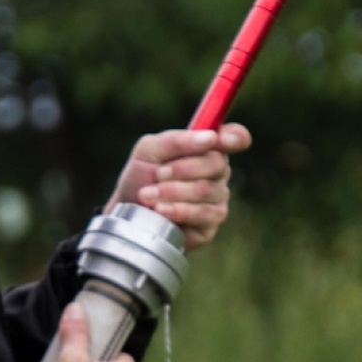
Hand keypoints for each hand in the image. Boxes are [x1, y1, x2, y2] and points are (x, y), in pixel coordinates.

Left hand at [107, 124, 252, 251]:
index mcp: (207, 148)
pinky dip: (178, 210)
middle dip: (182, 168)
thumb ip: (176, 140)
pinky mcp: (210, 224)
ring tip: (148, 195)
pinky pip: (203, 214)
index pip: (235, 137)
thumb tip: (210, 138)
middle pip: (217, 163)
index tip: (218, 139)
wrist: (127, 214)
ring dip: (173, 191)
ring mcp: (217, 199)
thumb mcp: (149, 150)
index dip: (234, 137)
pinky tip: (160, 210)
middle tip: (158, 174)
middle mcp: (217, 173)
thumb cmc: (141, 177)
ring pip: (207, 189)